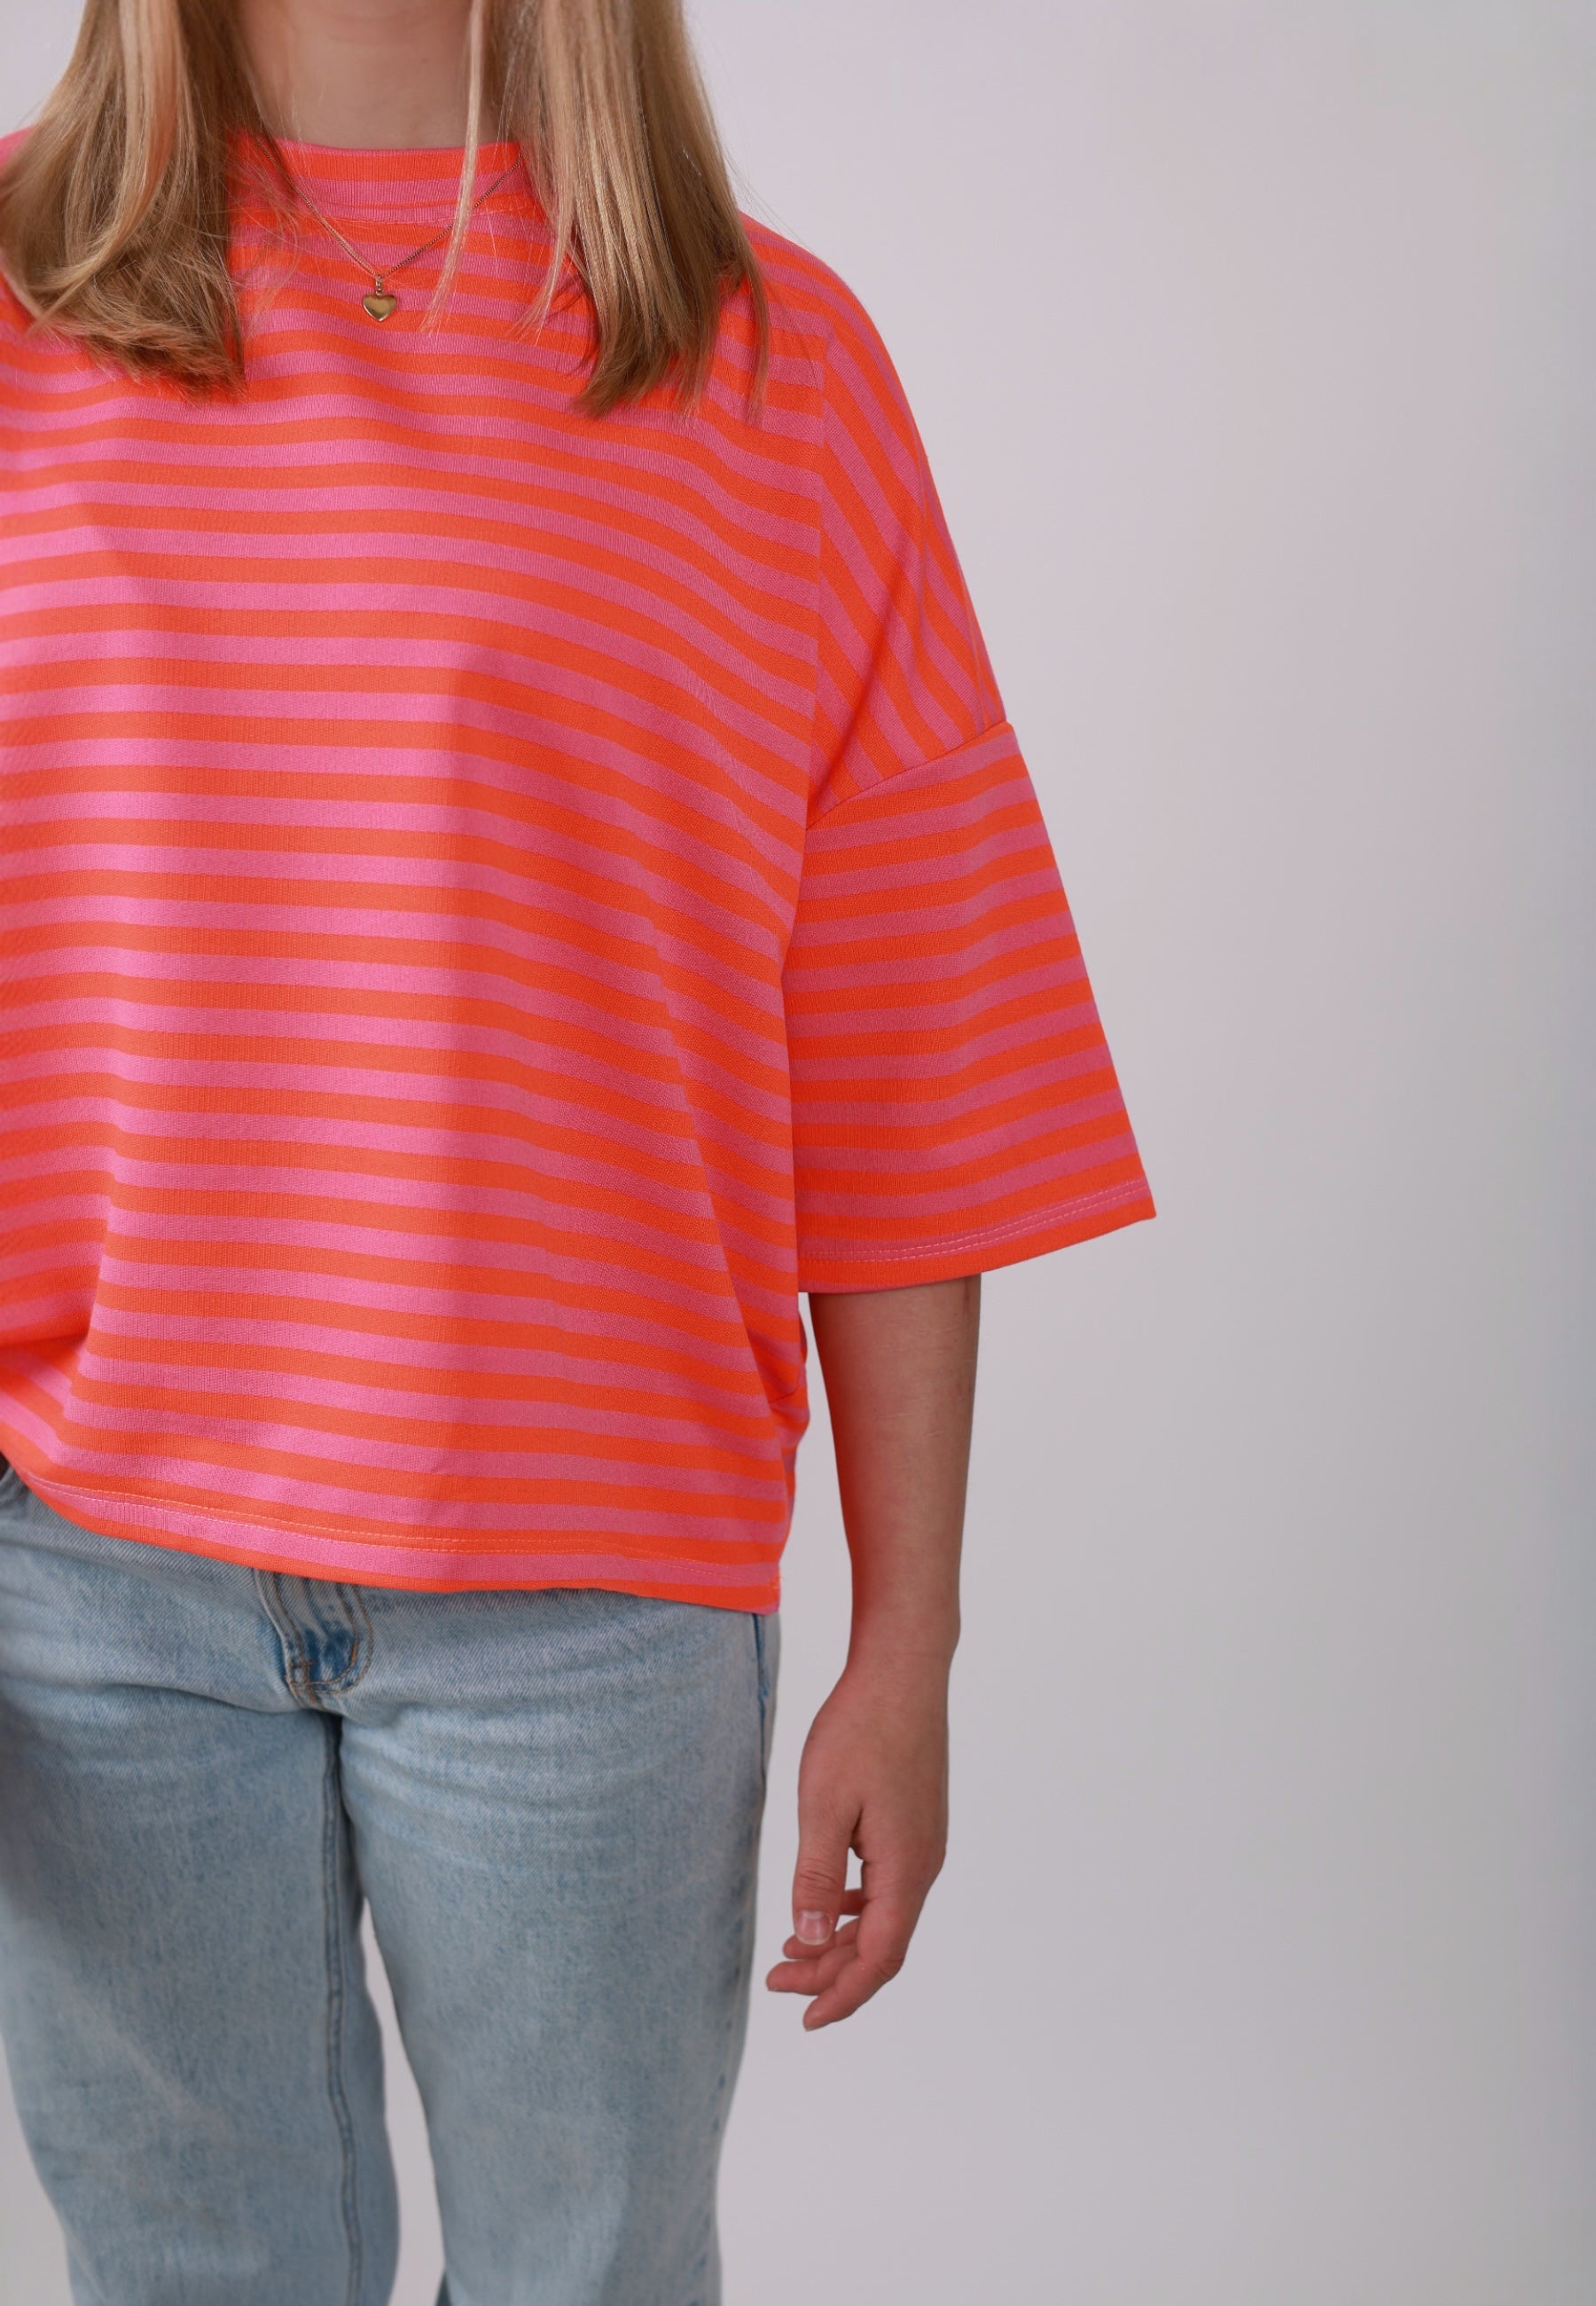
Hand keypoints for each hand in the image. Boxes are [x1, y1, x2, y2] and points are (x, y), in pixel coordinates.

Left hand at [764, 1650, 949, 2028]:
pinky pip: (887, 1886)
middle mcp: (923, 1864)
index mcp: (906, 1869)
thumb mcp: (824, 1805)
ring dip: (839, 1940)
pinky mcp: (915, 1823)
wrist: (903, 1672)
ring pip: (884, 1916)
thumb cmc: (861, 1731)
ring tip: (790, 1953)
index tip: (804, 2018)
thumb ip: (816, 1877)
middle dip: (831, 1973)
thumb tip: (808, 1940)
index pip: (879, 1958)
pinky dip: (852, 1907)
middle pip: (882, 1944)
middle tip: (777, 1982)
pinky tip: (821, 1903)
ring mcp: (923, 1843)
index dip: (843, 1995)